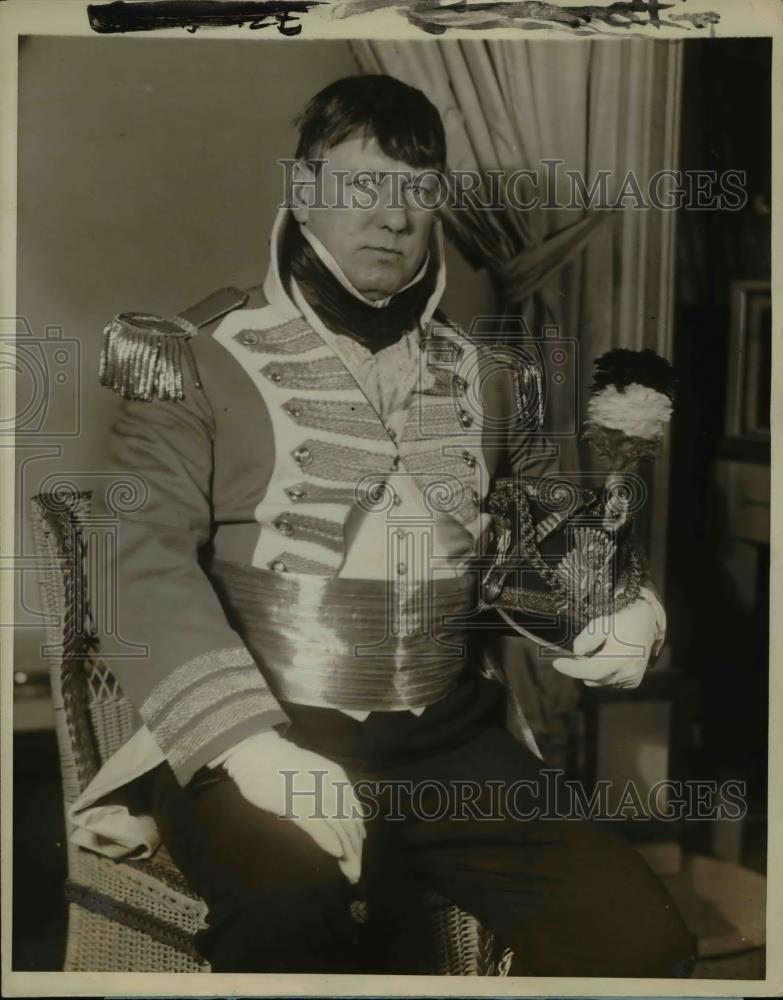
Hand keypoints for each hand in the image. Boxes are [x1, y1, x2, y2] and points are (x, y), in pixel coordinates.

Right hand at [219, 730, 366, 882]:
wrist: (259, 752)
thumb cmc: (284, 765)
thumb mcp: (315, 775)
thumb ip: (329, 792)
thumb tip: (339, 816)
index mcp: (338, 778)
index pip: (354, 813)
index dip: (358, 835)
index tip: (359, 853)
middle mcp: (332, 786)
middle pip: (349, 824)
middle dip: (355, 849)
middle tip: (356, 873)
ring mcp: (315, 794)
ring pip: (338, 828)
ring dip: (347, 852)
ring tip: (351, 872)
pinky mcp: (297, 803)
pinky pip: (319, 826)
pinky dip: (330, 842)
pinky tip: (337, 854)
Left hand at [552, 591, 663, 689]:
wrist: (646, 624)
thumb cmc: (622, 621)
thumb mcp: (602, 623)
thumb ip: (588, 638)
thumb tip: (577, 653)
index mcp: (623, 656)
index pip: (593, 670)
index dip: (573, 669)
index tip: (557, 663)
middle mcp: (628, 673)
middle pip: (593, 678)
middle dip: (580, 668)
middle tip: (576, 654)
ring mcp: (631, 680)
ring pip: (599, 682)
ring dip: (592, 671)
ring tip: (598, 653)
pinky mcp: (632, 683)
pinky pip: (608, 682)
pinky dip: (602, 673)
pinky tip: (607, 659)